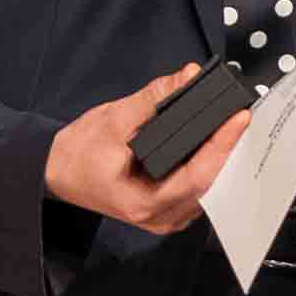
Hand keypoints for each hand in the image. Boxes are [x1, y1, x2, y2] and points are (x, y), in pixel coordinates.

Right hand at [42, 63, 248, 238]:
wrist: (55, 172)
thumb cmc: (78, 152)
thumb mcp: (113, 120)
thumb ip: (153, 99)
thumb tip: (189, 76)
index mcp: (144, 203)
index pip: (197, 177)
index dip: (221, 147)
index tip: (238, 119)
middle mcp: (160, 218)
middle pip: (209, 185)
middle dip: (226, 150)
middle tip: (240, 116)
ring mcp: (165, 217)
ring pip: (207, 188)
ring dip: (220, 157)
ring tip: (231, 125)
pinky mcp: (167, 208)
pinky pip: (197, 188)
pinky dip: (208, 164)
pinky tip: (215, 142)